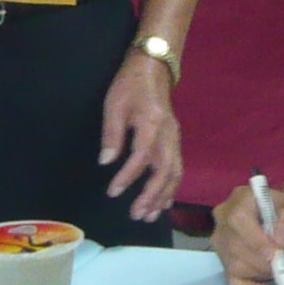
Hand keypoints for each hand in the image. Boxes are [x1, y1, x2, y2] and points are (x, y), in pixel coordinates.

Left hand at [100, 53, 180, 221]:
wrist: (154, 68)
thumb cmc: (130, 85)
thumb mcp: (114, 105)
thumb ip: (112, 135)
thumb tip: (106, 162)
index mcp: (151, 124)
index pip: (141, 157)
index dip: (128, 177)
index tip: (113, 192)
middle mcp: (168, 135)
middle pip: (164, 172)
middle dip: (151, 196)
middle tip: (136, 215)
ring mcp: (175, 138)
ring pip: (175, 173)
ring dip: (163, 197)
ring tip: (150, 215)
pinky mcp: (175, 140)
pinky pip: (178, 168)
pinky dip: (171, 188)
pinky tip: (163, 201)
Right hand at [212, 182, 283, 284]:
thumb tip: (279, 239)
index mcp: (241, 198)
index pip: (237, 218)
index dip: (254, 238)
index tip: (275, 252)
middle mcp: (224, 218)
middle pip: (233, 244)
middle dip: (261, 259)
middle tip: (283, 263)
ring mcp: (221, 242)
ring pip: (233, 264)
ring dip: (260, 272)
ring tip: (280, 268)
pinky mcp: (226, 263)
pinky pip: (232, 281)